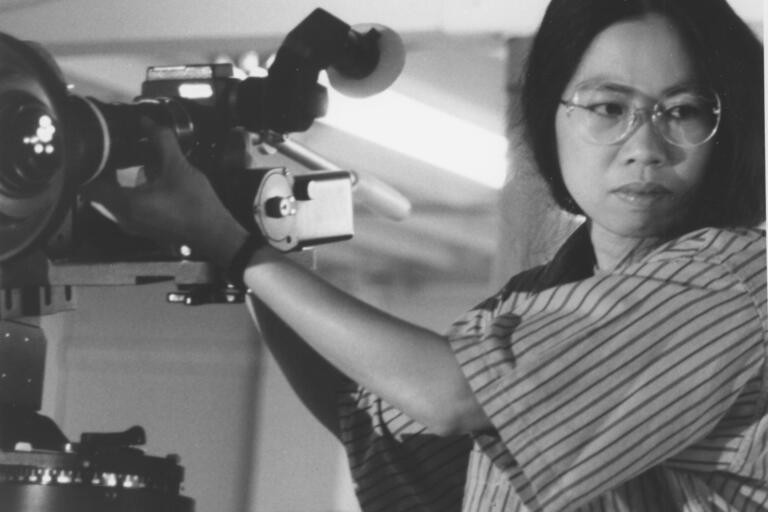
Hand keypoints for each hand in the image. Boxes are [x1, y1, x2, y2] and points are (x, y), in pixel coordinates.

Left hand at [83, 121, 249, 266]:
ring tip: (122, 160)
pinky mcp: (143, 227)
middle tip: (108, 150)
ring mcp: (133, 225)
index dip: (88, 166)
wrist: (215, 234)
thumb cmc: (196, 204)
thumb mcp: (179, 168)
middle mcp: (123, 217)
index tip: (96, 149)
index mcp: (126, 203)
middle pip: (97, 193)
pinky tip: (142, 178)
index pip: (89, 186)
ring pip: (111, 200)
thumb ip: (161, 141)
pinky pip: (124, 206)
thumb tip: (146, 121)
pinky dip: (126, 192)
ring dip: (114, 182)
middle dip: (101, 171)